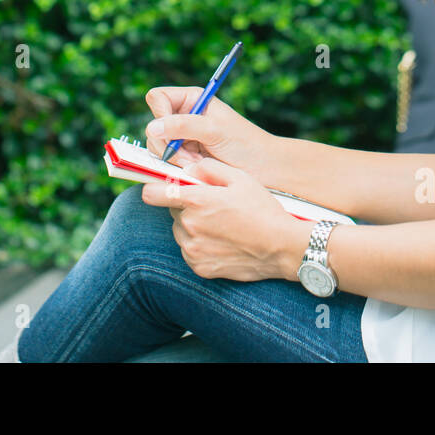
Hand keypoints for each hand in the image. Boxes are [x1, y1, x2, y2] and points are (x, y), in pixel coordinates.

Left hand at [141, 157, 305, 281]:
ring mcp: (193, 250)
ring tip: (219, 225)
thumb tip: (188, 168)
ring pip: (180, 232)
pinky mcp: (200, 267)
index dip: (155, 187)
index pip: (152, 193)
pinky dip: (200, 245)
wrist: (282, 247)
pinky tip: (221, 240)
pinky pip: (190, 251)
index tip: (162, 186)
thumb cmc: (263, 210)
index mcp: (196, 201)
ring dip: (192, 226)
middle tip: (211, 206)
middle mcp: (190, 226)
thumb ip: (209, 168)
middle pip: (172, 211)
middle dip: (185, 206)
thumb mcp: (240, 178)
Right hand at [143, 86, 277, 179]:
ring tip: (198, 164)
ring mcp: (181, 138)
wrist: (262, 168)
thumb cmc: (244, 143)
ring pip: (157, 147)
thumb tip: (152, 127)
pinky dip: (178, 168)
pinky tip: (197, 170)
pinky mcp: (183, 158)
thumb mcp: (214, 130)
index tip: (172, 131)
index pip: (157, 98)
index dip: (159, 114)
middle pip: (154, 126)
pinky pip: (166, 162)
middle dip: (169, 145)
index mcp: (191, 99)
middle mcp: (183, 116)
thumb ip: (182, 126)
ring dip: (175, 159)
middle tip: (190, 157)